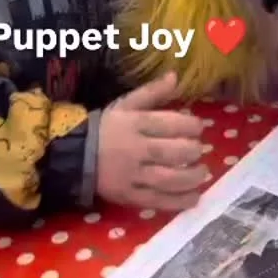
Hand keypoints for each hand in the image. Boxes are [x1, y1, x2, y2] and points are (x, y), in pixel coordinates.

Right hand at [96, 72, 208, 211]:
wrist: (74, 154)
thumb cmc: (106, 127)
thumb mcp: (126, 104)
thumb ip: (152, 91)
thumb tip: (175, 76)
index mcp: (135, 123)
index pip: (170, 123)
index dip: (191, 126)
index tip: (198, 128)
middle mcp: (135, 149)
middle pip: (172, 152)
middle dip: (193, 151)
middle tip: (199, 150)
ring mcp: (132, 175)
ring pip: (168, 179)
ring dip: (192, 177)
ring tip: (202, 172)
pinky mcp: (128, 196)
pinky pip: (157, 201)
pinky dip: (179, 201)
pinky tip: (194, 197)